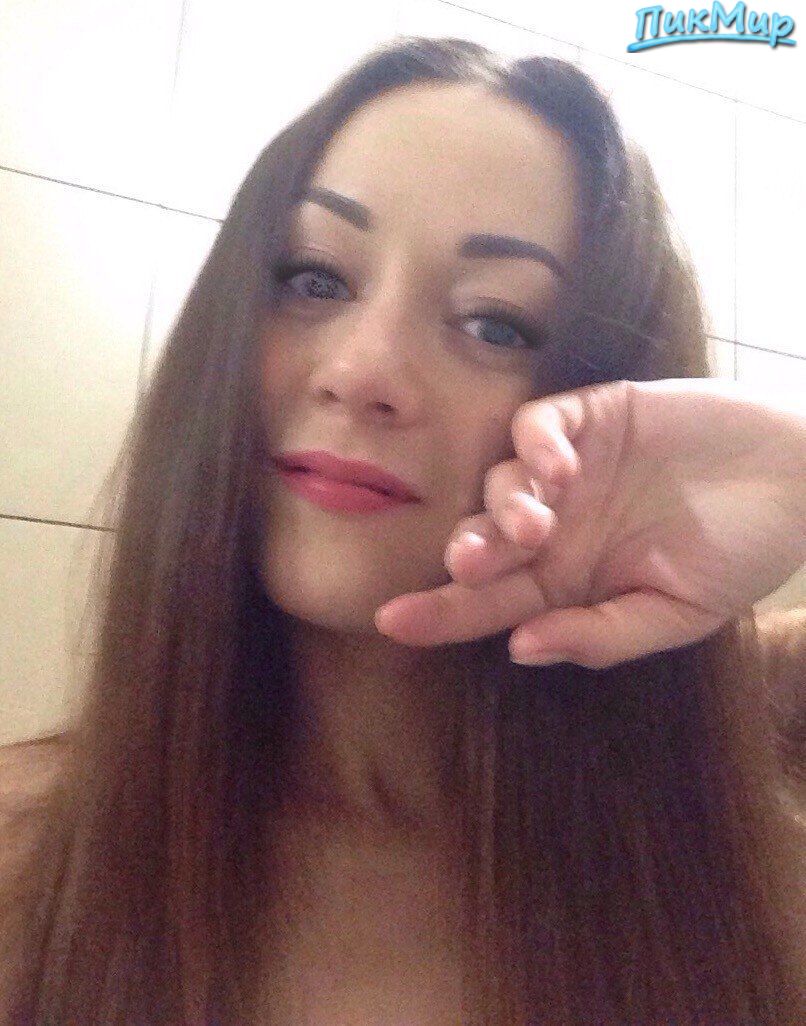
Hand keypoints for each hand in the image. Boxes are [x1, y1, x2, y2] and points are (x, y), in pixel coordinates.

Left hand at [373, 378, 805, 668]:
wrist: (802, 476)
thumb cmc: (743, 552)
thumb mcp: (678, 614)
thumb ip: (601, 635)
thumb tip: (519, 649)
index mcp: (566, 580)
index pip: (489, 602)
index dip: (439, 612)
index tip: (390, 624)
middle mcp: (557, 526)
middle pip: (482, 542)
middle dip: (466, 556)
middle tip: (467, 563)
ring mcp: (570, 469)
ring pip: (499, 482)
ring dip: (505, 506)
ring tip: (537, 524)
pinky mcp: (592, 414)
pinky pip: (537, 425)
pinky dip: (536, 445)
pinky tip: (560, 468)